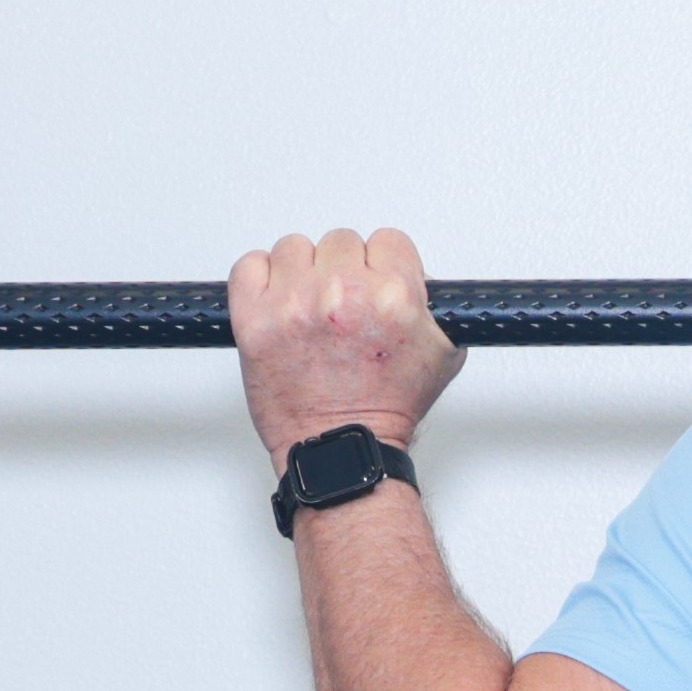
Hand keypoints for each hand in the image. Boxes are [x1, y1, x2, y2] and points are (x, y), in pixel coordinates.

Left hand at [231, 227, 457, 470]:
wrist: (340, 449)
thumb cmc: (384, 409)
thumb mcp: (441, 352)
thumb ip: (431, 305)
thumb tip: (413, 276)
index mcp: (393, 297)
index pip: (388, 241)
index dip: (383, 265)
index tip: (374, 285)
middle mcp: (341, 293)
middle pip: (341, 241)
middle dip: (344, 271)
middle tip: (342, 307)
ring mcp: (293, 304)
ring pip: (295, 248)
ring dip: (302, 272)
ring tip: (308, 307)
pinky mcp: (254, 319)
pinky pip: (249, 266)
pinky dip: (260, 278)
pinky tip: (276, 302)